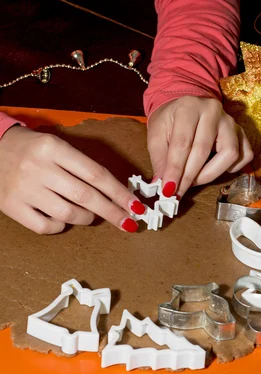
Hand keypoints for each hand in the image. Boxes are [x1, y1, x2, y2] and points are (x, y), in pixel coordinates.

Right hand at [0, 126, 144, 233]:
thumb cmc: (33, 150)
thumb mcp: (58, 147)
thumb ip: (84, 166)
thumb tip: (117, 192)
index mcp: (54, 149)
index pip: (95, 174)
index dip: (119, 192)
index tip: (136, 206)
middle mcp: (38, 168)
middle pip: (85, 196)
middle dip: (112, 212)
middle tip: (128, 222)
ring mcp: (23, 189)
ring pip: (68, 214)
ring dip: (87, 218)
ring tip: (91, 216)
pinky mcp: (11, 206)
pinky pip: (45, 226)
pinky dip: (60, 226)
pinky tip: (62, 219)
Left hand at [147, 96, 252, 196]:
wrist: (186, 107)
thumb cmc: (170, 121)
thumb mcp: (156, 134)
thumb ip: (159, 159)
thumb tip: (164, 186)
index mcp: (188, 106)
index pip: (182, 143)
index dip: (175, 169)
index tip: (168, 189)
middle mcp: (213, 111)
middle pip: (204, 150)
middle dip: (190, 176)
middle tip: (179, 191)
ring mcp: (230, 121)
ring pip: (230, 154)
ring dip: (211, 173)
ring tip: (195, 180)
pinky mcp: (241, 132)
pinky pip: (245, 155)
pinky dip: (233, 167)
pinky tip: (217, 167)